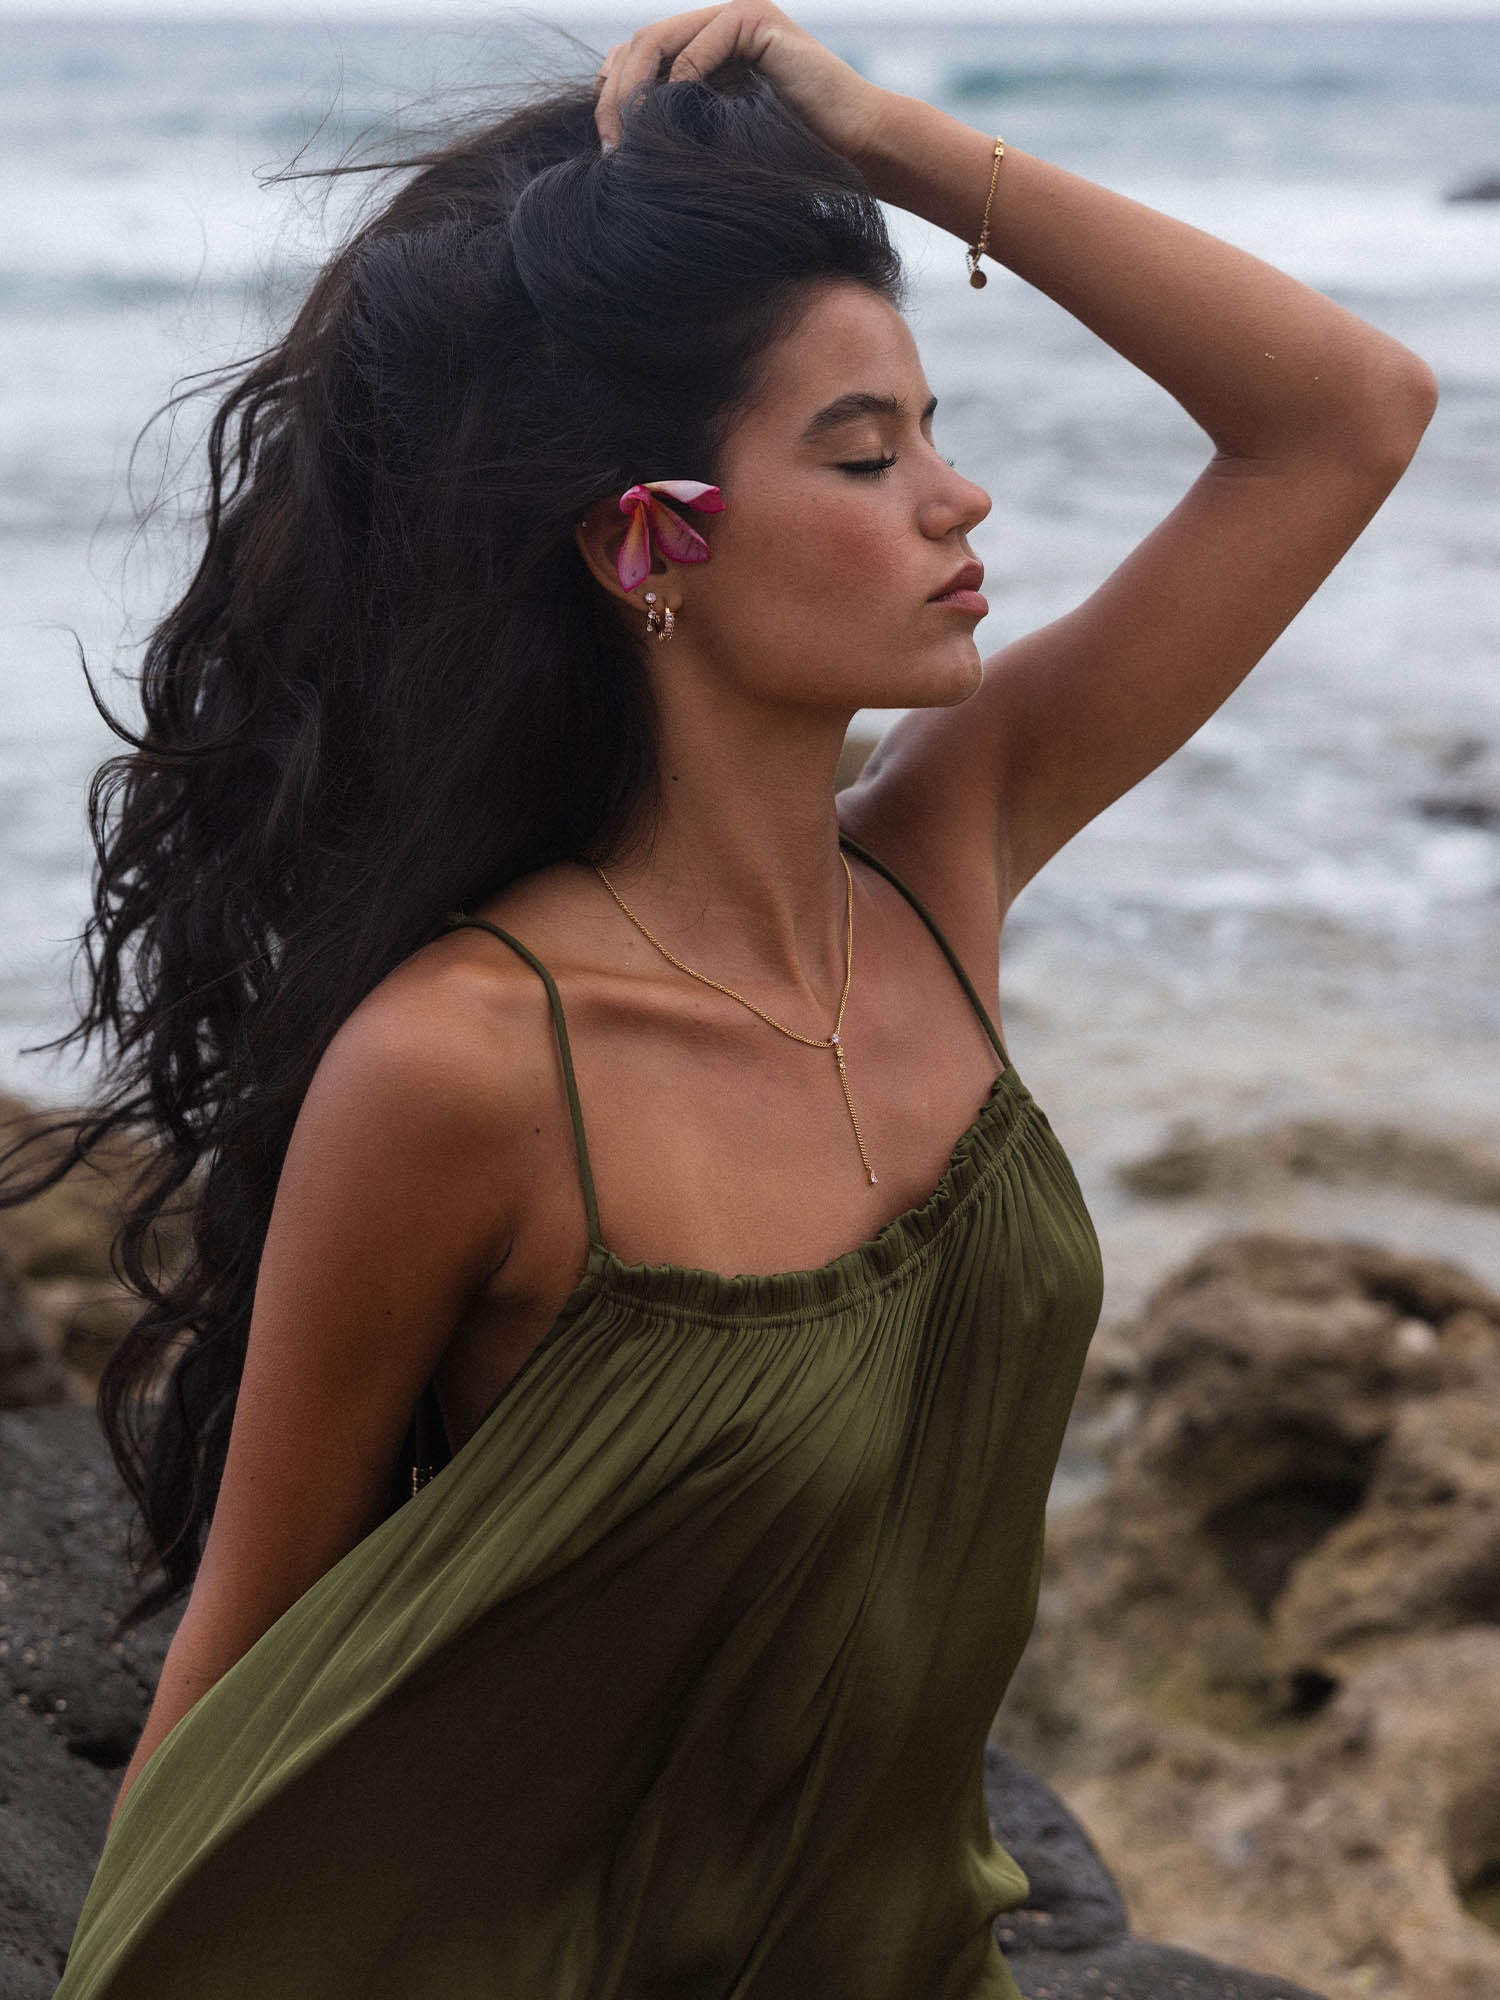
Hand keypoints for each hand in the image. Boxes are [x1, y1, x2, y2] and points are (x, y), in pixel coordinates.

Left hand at [592, 1, 888, 174]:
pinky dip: (680, 81)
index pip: (639, 57)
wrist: (858, 146)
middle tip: (611, 148)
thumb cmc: (795, 156)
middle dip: (615, 96)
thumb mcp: (719, 142)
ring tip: (630, 137)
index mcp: (704, 48)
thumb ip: (680, 129)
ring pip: (660, 40)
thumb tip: (622, 152)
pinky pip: (702, 44)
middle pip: (641, 44)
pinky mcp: (758, 22)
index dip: (612, 95)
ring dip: (636, 90)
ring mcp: (738, 17)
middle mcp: (717, 24)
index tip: (608, 147)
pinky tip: (669, 121)